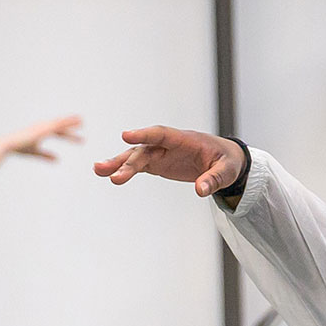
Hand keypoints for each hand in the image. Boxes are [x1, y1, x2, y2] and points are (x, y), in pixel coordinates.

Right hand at [4, 114, 85, 161]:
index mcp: (42, 131)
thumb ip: (46, 156)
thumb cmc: (20, 148)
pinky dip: (62, 125)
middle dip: (72, 125)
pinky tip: (69, 126)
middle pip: (61, 126)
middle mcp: (43, 127)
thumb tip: (58, 159)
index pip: (59, 133)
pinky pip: (54, 127)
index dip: (69, 135)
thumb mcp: (36, 152)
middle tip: (83, 124)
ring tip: (81, 121)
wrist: (9, 144)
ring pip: (59, 124)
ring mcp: (42, 127)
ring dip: (70, 122)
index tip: (79, 139)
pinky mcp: (41, 130)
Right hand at [95, 126, 244, 192]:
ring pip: (136, 156)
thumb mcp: (226, 171)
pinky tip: (108, 175)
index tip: (125, 135)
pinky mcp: (158, 163)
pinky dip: (124, 170)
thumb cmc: (227, 162)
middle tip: (110, 174)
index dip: (144, 134)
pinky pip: (138, 165)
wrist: (225, 160)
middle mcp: (169, 144)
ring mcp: (162, 153)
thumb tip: (200, 191)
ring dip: (118, 163)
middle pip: (144, 150)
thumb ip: (213, 179)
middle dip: (127, 161)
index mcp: (185, 140)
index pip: (162, 134)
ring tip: (98, 170)